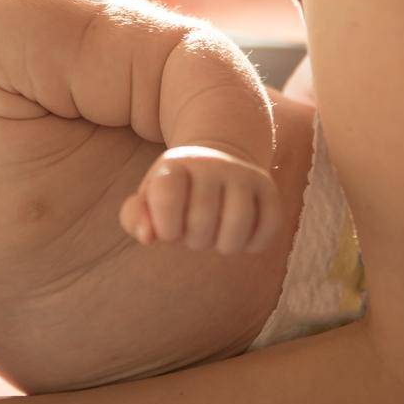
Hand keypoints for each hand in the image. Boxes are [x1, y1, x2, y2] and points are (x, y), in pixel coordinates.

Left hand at [119, 145, 282, 254]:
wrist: (217, 158)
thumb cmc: (176, 191)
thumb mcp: (149, 198)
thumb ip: (135, 217)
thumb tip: (147, 237)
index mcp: (176, 165)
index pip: (166, 197)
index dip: (166, 227)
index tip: (168, 230)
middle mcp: (211, 164)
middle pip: (201, 224)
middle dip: (194, 240)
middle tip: (195, 231)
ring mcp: (243, 174)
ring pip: (237, 229)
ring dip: (224, 246)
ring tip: (217, 237)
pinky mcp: (268, 187)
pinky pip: (268, 228)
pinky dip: (254, 244)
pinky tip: (242, 236)